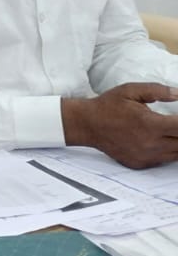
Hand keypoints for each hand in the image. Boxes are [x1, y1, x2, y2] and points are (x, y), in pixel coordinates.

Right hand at [62, 83, 177, 168]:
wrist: (87, 124)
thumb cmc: (108, 106)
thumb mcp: (130, 90)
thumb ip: (157, 91)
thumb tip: (177, 94)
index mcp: (150, 124)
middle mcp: (151, 143)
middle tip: (172, 124)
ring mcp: (146, 156)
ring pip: (177, 155)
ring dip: (176, 142)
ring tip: (168, 132)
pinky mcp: (141, 164)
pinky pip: (163, 161)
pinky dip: (166, 152)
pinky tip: (158, 141)